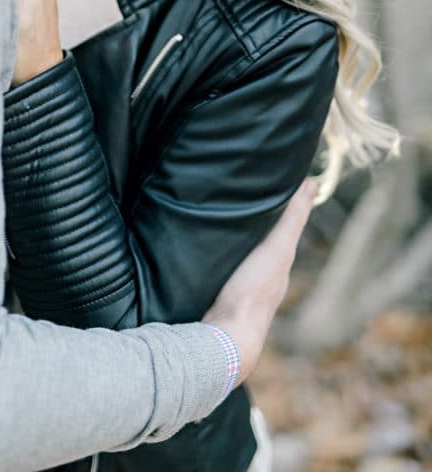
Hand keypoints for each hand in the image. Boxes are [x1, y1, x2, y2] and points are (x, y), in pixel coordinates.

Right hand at [204, 179, 315, 381]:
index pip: (282, 238)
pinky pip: (222, 278)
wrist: (225, 337)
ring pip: (241, 266)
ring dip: (235, 252)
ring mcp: (240, 297)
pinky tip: (206, 260)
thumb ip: (293, 218)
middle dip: (255, 235)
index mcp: (278, 270)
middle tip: (242, 210)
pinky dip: (219, 265)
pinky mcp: (218, 302)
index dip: (279, 219)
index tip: (271, 196)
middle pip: (261, 254)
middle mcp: (263, 284)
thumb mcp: (278, 247)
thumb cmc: (254, 291)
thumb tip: (312, 183)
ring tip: (219, 231)